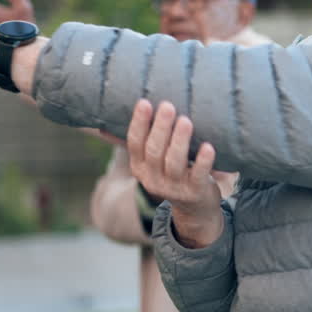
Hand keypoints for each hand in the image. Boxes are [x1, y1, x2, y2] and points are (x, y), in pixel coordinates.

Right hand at [126, 99, 223, 247]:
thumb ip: (139, 144)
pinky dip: (204, 161)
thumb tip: (102, 126)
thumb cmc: (173, 173)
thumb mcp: (152, 163)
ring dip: (179, 141)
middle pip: (154, 151)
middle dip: (161, 128)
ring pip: (174, 162)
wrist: (195, 209)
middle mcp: (152, 179)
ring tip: (186, 121)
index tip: (144, 102)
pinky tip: (209, 146)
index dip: (139, 123)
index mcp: (140, 167)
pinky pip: (198, 175)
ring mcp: (173, 187)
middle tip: (168, 106)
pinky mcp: (194, 192)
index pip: (135, 143)